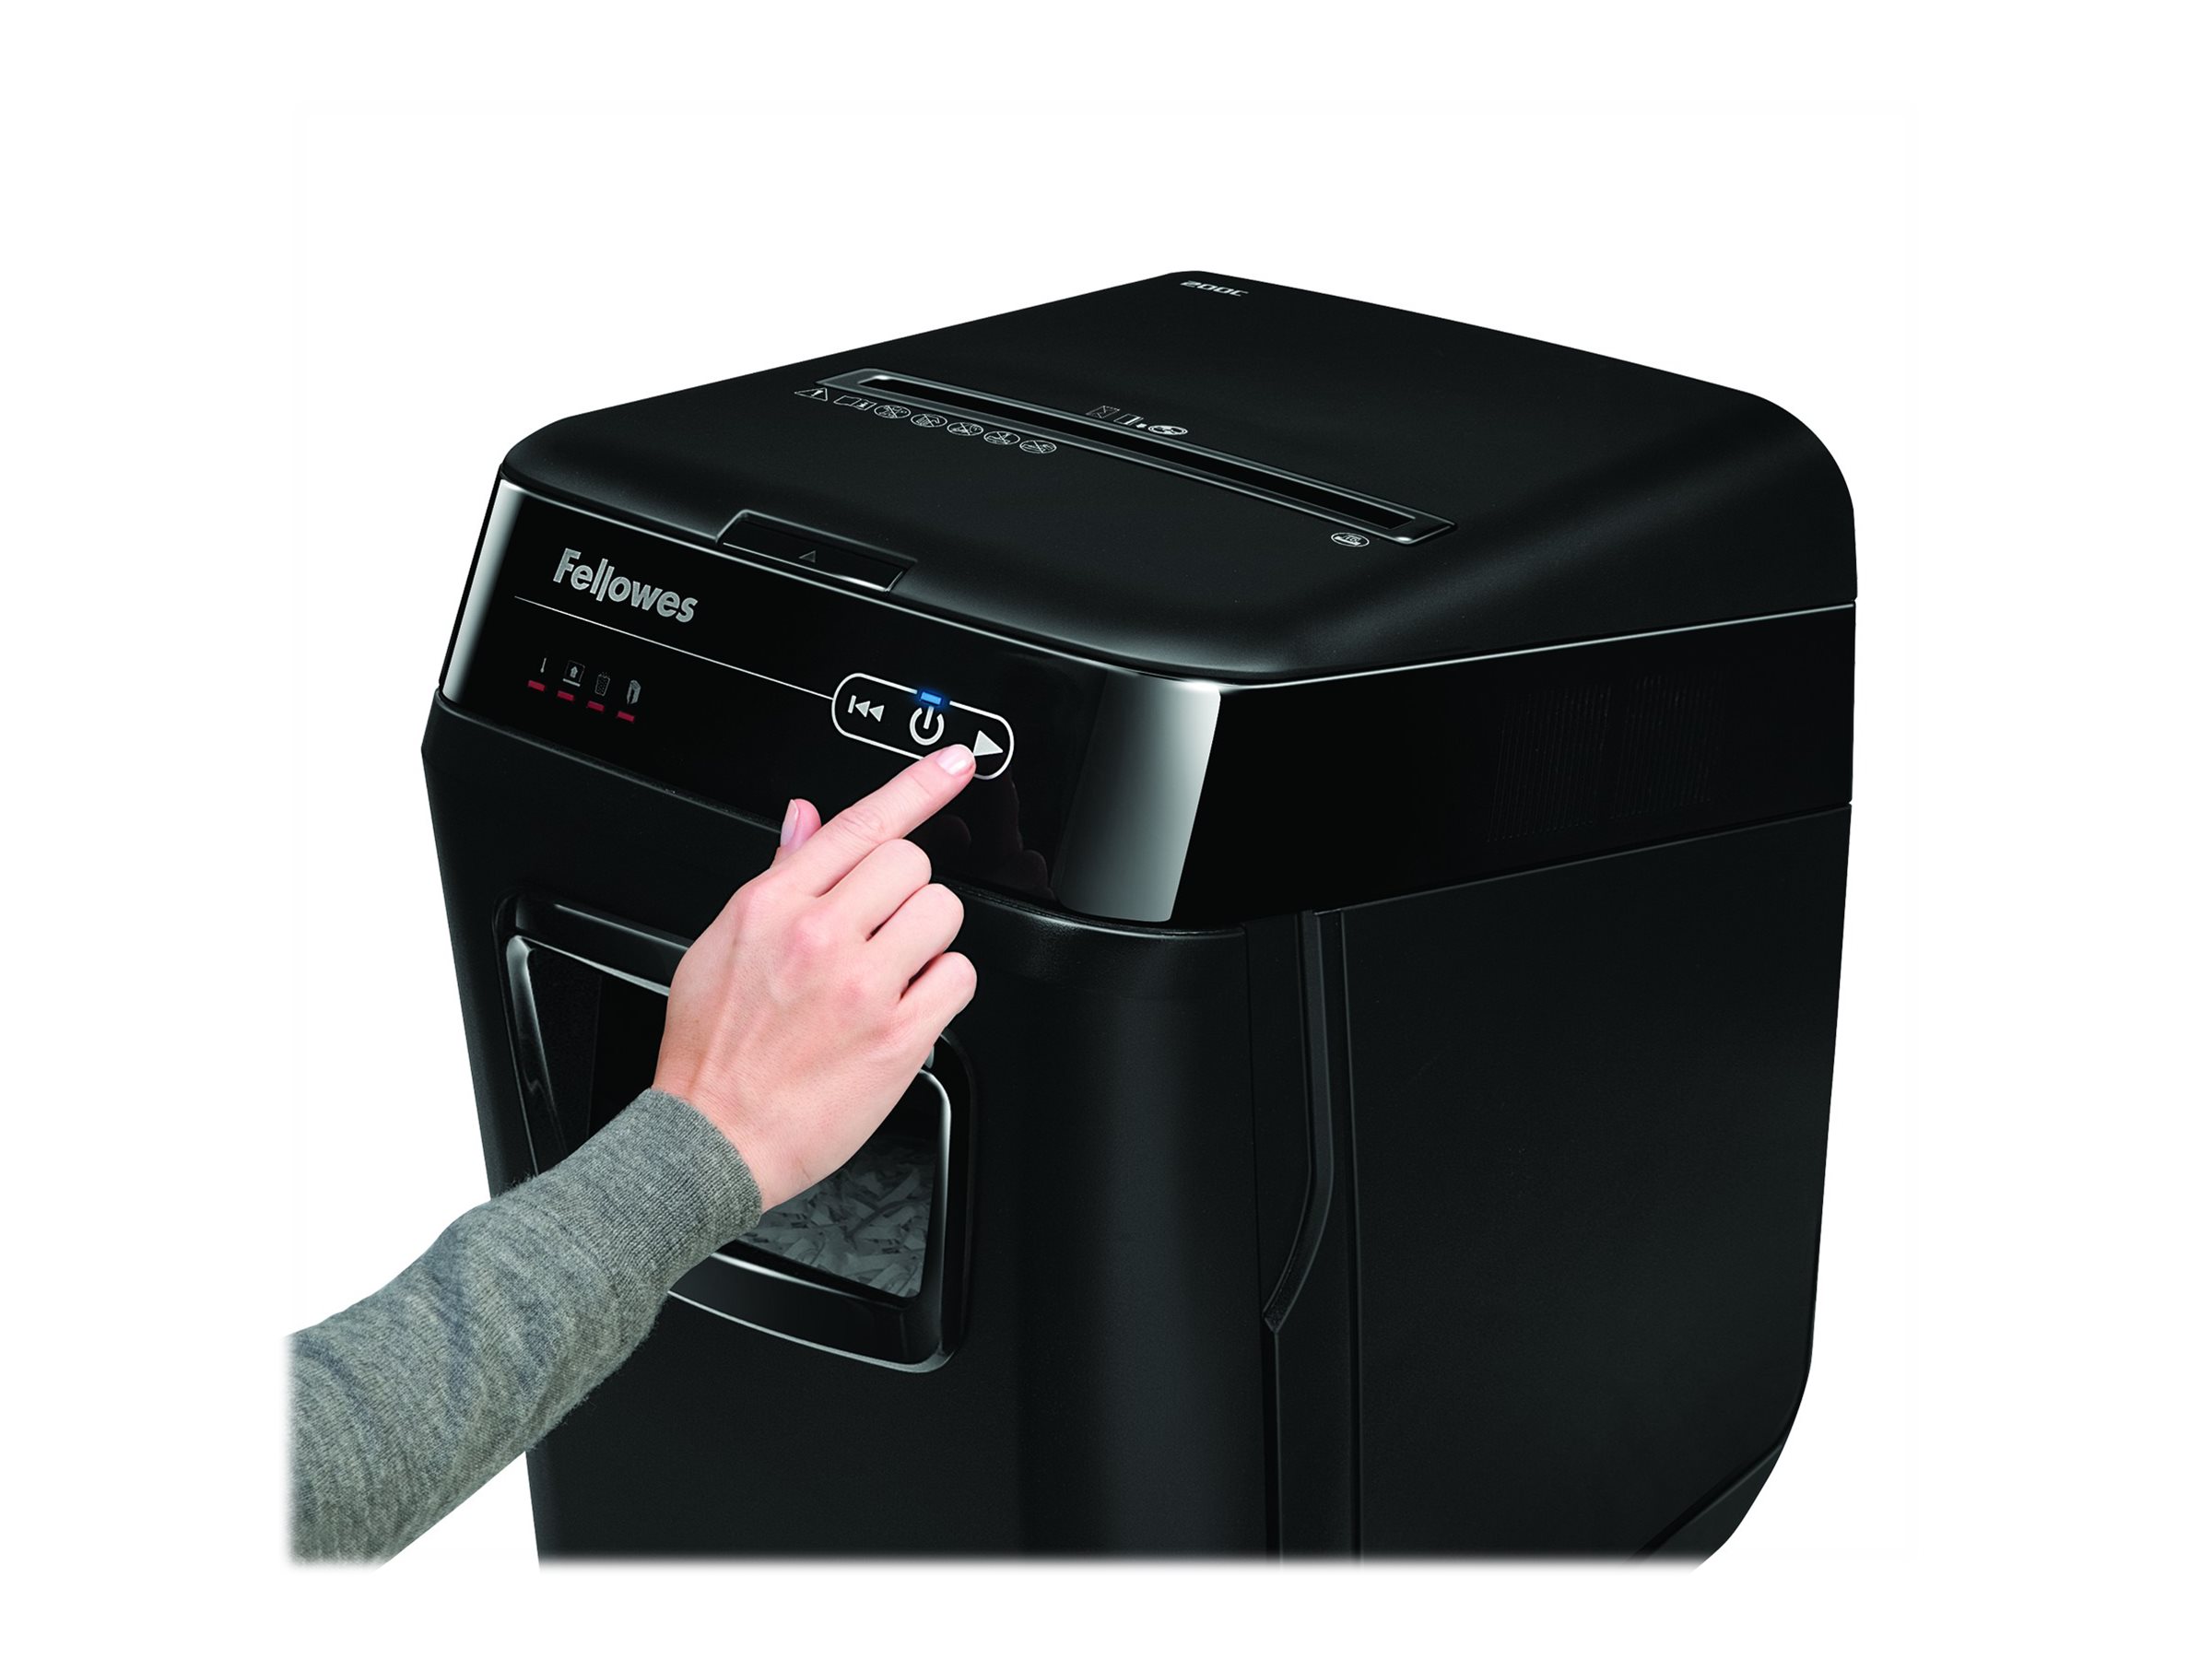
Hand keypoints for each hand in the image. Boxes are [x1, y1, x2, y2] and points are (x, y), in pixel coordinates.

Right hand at [653, 747, 979, 1209]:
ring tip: (891, 971)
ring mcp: (862, 987)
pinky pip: (958, 977)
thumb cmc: (710, 1052)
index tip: (957, 762)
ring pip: (943, 912)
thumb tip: (805, 818)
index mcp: (772, 906)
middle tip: (880, 929)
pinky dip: (943, 988)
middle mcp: (819, 937)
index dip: (920, 785)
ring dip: (928, 938)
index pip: (860, 824)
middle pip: (912, 863)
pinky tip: (906, 1006)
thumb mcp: (721, 945)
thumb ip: (776, 877)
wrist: (713, 1139)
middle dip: (905, 891)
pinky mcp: (898, 1037)